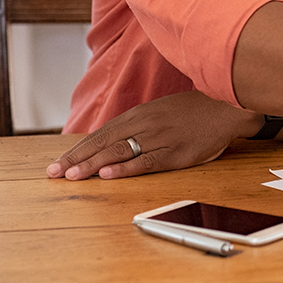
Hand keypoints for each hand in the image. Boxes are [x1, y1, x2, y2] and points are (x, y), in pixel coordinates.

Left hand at [47, 90, 261, 179]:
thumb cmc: (195, 110)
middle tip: (54, 173)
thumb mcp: (162, 109)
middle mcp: (147, 124)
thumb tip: (111, 139)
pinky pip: (147, 161)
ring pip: (121, 152)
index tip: (58, 161)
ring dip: (93, 164)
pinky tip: (108, 173)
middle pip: (105, 142)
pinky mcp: (177, 152)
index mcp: (141, 113)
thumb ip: (138, 122)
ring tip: (73, 176)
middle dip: (77, 158)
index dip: (78, 148)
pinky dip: (125, 168)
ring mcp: (161, 138)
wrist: (228, 106)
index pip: (102, 133)